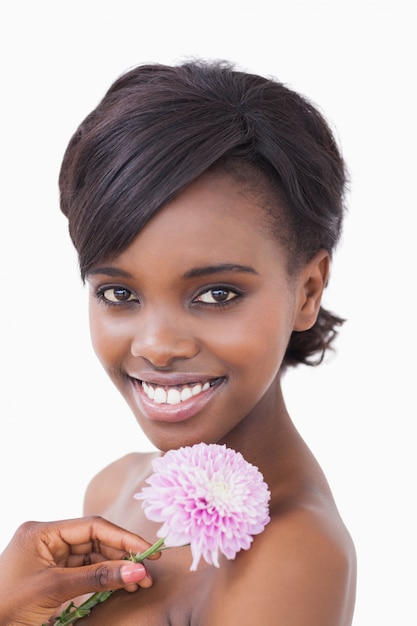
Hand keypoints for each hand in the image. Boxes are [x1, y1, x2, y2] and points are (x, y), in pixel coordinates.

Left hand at [0, 516, 160, 625]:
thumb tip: (138, 570)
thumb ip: (98, 577)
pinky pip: (84, 571)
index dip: (122, 538)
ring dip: (116, 567)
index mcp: (42, 532)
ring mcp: (49, 557)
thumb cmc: (8, 608)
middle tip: (148, 570)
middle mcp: (47, 539)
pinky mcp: (52, 575)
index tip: (147, 551)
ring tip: (139, 581)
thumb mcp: (55, 590)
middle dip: (122, 554)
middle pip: (95, 540)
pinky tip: (121, 584)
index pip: (92, 526)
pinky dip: (103, 578)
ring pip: (92, 556)